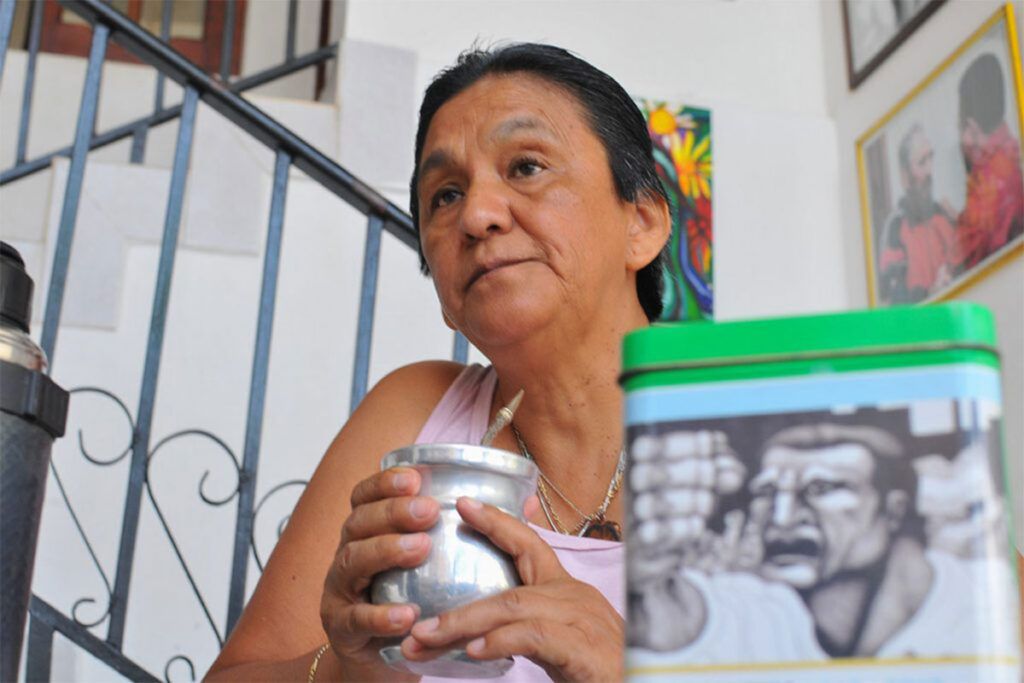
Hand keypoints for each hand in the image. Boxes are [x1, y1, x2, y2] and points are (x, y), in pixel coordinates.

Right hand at [319, 467, 438, 678]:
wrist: (381, 660)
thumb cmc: (412, 600)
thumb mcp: (426, 564)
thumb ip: (456, 533)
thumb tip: (514, 505)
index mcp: (366, 532)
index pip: (365, 497)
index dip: (384, 483)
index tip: (414, 478)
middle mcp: (348, 554)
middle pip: (359, 523)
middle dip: (393, 511)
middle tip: (428, 510)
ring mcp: (340, 591)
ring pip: (352, 561)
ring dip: (386, 550)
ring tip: (420, 548)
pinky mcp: (342, 629)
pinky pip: (356, 619)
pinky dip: (380, 615)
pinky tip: (407, 614)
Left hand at [400, 497, 623, 681]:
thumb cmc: (602, 673)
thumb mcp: (562, 648)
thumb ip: (527, 634)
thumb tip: (476, 641)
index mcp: (569, 593)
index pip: (530, 546)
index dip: (497, 522)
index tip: (463, 504)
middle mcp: (576, 598)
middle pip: (509, 585)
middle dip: (457, 603)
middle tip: (416, 623)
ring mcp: (583, 621)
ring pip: (512, 607)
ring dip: (463, 625)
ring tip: (427, 640)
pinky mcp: (585, 650)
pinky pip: (534, 636)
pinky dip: (500, 640)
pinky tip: (474, 653)